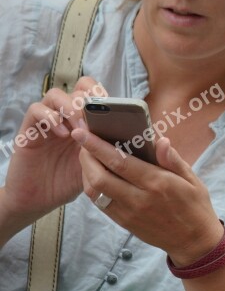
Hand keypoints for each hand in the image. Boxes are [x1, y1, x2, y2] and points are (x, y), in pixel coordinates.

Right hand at [2, 77, 107, 224]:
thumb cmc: (68, 182)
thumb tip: (129, 142)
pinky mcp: (30, 130)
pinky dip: (50, 117)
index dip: (102, 94)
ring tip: (80, 128)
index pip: (93, 93)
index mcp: (84, 122)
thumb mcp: (95, 167)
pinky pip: (36, 110)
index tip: (113, 108)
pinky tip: (62, 133)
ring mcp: (47, 122)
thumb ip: (106, 152)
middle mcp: (66, 118)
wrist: (38, 200)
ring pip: (56, 95)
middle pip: (77, 90)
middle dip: (89, 102)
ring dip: (71, 107)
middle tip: (96, 121)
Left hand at [71, 129, 223, 265]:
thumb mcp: (191, 179)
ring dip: (85, 172)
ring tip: (87, 156)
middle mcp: (139, 199)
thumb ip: (173, 159)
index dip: (97, 146)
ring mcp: (129, 213)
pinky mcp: (124, 222)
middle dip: (85, 157)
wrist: (194, 242)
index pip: (119, 162)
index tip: (82, 133)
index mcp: (157, 183)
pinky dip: (92, 186)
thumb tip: (160, 140)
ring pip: (95, 191)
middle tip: (81, 141)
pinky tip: (95, 174)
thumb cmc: (195, 206)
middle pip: (99, 177)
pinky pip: (100, 203)